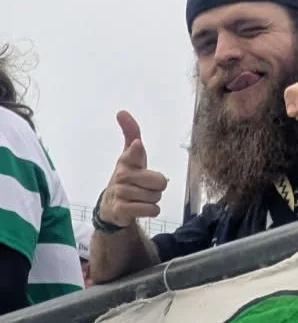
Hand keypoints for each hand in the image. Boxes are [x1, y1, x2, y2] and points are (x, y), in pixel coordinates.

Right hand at [97, 112, 168, 228]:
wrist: (112, 206)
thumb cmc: (129, 176)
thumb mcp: (132, 155)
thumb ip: (131, 133)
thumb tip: (121, 112)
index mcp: (127, 160)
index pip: (134, 152)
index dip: (136, 150)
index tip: (137, 145)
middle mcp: (122, 175)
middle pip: (160, 182)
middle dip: (158, 187)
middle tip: (147, 187)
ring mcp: (120, 193)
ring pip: (156, 197)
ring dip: (154, 199)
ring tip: (141, 198)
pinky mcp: (121, 210)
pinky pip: (151, 210)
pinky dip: (152, 210)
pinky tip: (142, 208)